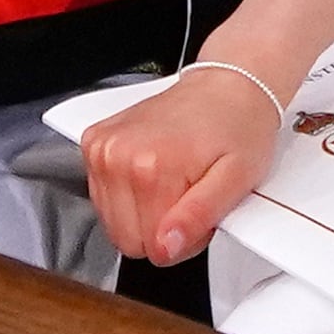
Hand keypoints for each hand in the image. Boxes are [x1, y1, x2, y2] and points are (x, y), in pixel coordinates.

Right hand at [81, 65, 283, 264]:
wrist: (228, 85)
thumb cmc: (238, 126)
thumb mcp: (237, 179)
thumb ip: (198, 217)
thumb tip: (165, 248)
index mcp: (150, 167)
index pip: (151, 248)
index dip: (181, 240)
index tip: (199, 211)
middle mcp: (117, 155)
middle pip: (125, 237)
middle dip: (161, 229)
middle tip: (190, 196)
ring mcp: (102, 147)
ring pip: (112, 221)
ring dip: (145, 211)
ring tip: (176, 181)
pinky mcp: (94, 142)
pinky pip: (103, 196)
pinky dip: (129, 192)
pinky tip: (156, 170)